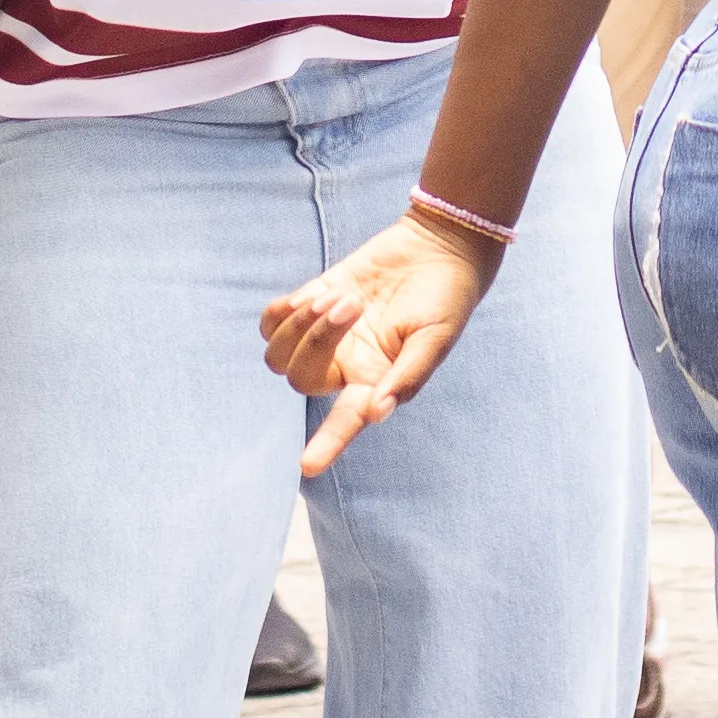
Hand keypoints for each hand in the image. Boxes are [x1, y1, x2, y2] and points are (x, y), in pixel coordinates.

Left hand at [260, 214, 495, 471]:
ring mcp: (323, 337)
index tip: (308, 467)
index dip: (326, 444)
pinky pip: (272, 322)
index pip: (344, 421)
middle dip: (317, 341)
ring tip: (340, 295)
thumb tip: (376, 414)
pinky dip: (283, 311)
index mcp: (374, 382)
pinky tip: (315, 294)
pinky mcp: (311, 304)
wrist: (436, 250)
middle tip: (353, 304)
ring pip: (278, 354)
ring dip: (300, 324)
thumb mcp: (434, 339)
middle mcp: (344, 366)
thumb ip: (407, 376)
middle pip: (300, 378)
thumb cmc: (445, 300)